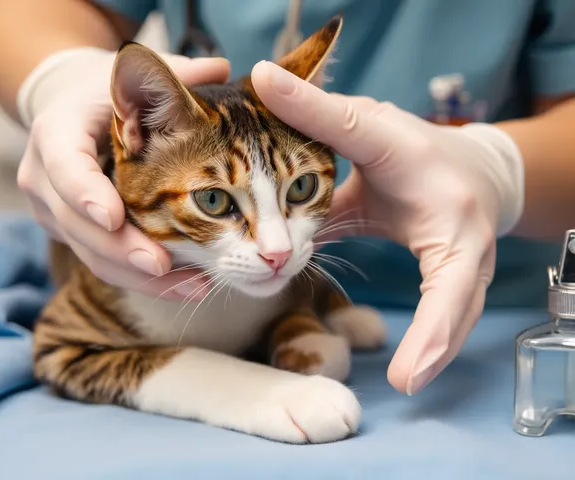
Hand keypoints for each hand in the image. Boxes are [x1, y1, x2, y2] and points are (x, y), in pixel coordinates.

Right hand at [16, 48, 229, 297]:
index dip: (84, 191)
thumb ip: (172, 76)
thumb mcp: (133, 80)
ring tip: (195, 285)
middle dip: (121, 249)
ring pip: (92, 255)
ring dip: (141, 277)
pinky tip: (186, 285)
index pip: (64, 165)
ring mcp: (57, 212)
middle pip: (76, 224)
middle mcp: (46, 177)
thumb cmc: (110, 98)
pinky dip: (145, 279)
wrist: (77, 121)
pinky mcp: (76, 235)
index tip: (113, 217)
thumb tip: (220, 68)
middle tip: (162, 265)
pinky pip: (107, 264)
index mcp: (58, 132)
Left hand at [251, 61, 523, 394]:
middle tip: (408, 379)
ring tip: (408, 381)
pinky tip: (410, 369)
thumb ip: (319, 115)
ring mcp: (470, 265)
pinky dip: (430, 341)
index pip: (440, 257)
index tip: (411, 353)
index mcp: (445, 205)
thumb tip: (263, 77)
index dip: (425, 302)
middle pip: (460, 296)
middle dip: (435, 339)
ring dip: (433, 349)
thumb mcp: (370, 128)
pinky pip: (448, 315)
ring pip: (458, 313)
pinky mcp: (461, 279)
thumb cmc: (415, 148)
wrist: (466, 168)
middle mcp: (467, 241)